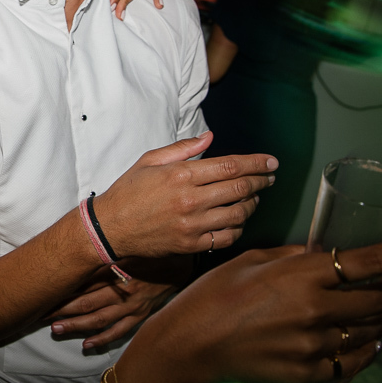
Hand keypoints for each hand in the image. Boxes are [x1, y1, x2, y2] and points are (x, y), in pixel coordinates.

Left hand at [49, 256, 193, 347]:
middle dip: (62, 309)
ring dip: (76, 325)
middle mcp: (123, 290)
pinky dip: (103, 339)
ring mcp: (132, 306)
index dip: (63, 288)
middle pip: (86, 302)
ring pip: (99, 319)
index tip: (44, 292)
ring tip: (56, 330)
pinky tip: (87, 345)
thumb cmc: (154, 249)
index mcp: (118, 270)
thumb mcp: (130, 244)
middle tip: (42, 314)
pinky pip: (120, 331)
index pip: (83, 282)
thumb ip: (107, 248)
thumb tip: (79, 246)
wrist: (186, 262)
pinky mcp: (142, 315)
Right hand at [93, 132, 277, 258]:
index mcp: (181, 175)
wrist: (110, 227)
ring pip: (238, 213)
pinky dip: (238, 228)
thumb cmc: (129, 190)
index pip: (231, 166)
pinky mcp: (191, 245)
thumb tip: (210, 137)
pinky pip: (226, 237)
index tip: (271, 162)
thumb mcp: (150, 160)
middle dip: (261, 181)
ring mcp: (192, 225)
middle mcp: (190, 199)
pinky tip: (237, 220)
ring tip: (254, 198)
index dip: (256, 163)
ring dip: (252, 204)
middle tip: (270, 178)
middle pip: (240, 188)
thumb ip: (183, 148)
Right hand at [132, 239, 381, 382]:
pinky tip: (358, 341)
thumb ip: (298, 257)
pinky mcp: (310, 372)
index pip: (378, 260)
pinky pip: (354, 362)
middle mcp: (316, 309)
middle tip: (377, 286)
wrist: (190, 342)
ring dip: (374, 319)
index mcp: (304, 273)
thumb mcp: (256, 258)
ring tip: (356, 312)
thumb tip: (329, 256)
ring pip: (371, 330)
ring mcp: (315, 345)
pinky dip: (363, 349)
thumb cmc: (217, 293)